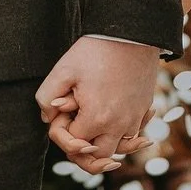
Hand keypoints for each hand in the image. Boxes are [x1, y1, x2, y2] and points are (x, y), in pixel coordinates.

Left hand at [36, 35, 159, 174]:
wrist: (131, 33)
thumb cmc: (95, 51)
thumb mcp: (62, 70)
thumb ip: (46, 98)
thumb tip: (47, 116)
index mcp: (96, 119)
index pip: (74, 144)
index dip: (64, 132)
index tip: (63, 112)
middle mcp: (119, 125)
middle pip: (99, 156)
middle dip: (85, 149)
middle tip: (76, 134)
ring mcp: (135, 118)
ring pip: (120, 148)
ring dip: (106, 142)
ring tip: (94, 132)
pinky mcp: (144, 109)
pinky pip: (135, 133)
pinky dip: (125, 133)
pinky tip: (116, 120)